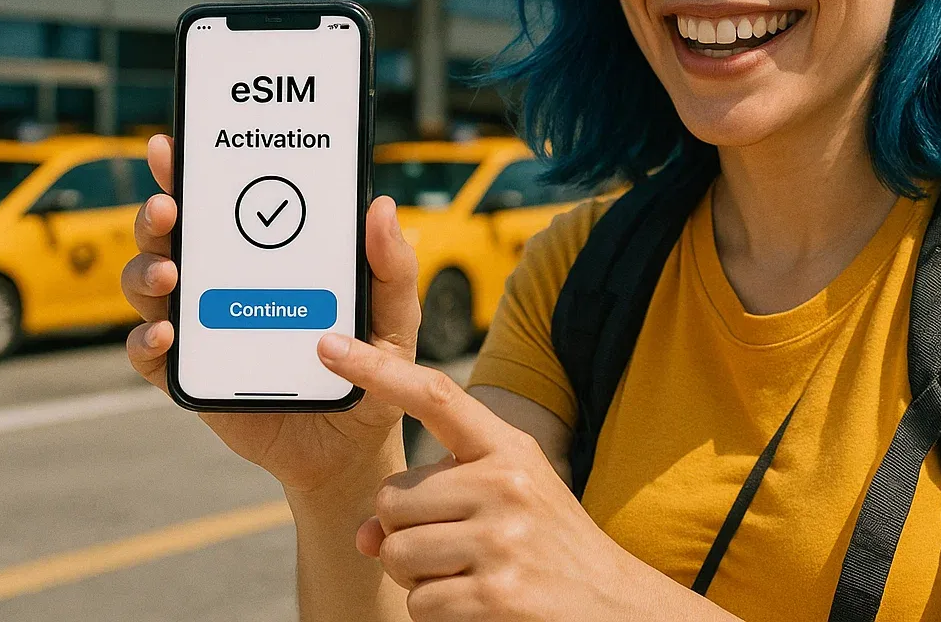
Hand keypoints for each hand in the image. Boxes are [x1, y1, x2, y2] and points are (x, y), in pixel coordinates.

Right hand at [121, 134, 420, 496]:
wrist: (353, 445)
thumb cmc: (373, 367)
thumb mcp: (395, 315)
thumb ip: (391, 266)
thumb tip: (381, 206)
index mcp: (268, 253)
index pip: (223, 201)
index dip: (191, 171)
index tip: (174, 146)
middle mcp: (224, 280)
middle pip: (172, 235)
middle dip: (159, 214)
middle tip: (169, 209)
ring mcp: (202, 325)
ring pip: (148, 284)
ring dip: (147, 271)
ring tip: (170, 273)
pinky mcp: (190, 376)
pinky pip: (148, 353)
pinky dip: (145, 339)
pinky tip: (166, 333)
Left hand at [319, 337, 640, 621]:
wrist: (610, 602)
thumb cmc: (544, 544)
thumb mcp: (501, 502)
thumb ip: (433, 499)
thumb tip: (365, 537)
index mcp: (508, 448)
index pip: (435, 396)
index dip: (378, 370)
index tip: (329, 345)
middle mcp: (506, 483)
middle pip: (392, 499)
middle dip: (405, 531)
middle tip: (456, 546)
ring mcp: (502, 539)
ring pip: (396, 552)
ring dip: (418, 575)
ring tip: (469, 572)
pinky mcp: (496, 594)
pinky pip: (418, 601)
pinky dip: (436, 610)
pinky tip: (478, 603)